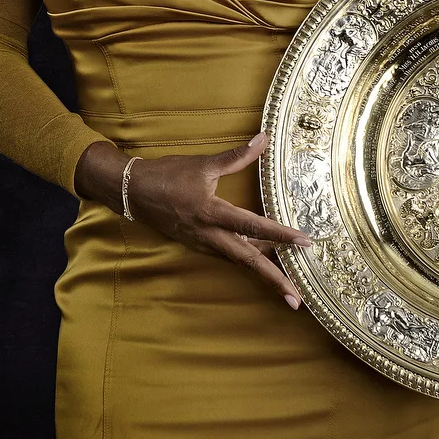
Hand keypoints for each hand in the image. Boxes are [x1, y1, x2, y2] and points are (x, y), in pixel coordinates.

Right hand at [74, 134, 313, 308]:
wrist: (133, 192)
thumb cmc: (167, 175)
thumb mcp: (203, 164)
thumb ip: (237, 156)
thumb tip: (263, 139)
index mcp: (212, 213)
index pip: (254, 226)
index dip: (281, 234)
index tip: (305, 242)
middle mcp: (209, 234)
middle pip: (249, 260)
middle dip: (274, 280)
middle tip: (296, 299)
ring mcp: (202, 243)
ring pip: (239, 260)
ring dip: (263, 271)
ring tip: (287, 282)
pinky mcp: (197, 244)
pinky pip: (227, 255)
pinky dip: (246, 259)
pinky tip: (259, 258)